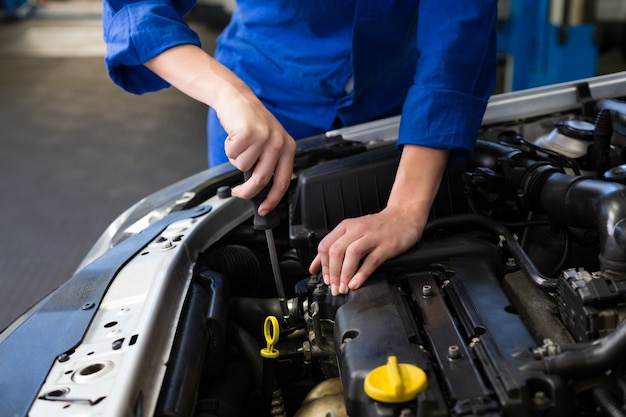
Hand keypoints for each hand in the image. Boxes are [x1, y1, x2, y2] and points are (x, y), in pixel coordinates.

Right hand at [144, 45, 295, 214]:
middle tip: (237, 192)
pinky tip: (233, 136)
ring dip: (235, 159)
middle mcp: (278, 142)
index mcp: (288, 147)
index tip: (264, 209)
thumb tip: (262, 192)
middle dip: (246, 191)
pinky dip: (228, 148)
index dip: (272, 199)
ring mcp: (264, 137)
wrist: (236, 98)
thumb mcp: (268, 142)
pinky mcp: (248, 133)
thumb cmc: (250, 122)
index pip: (283, 181)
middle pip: (261, 180)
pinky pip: (232, 155)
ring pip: (242, 167)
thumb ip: (269, 163)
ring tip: (239, 144)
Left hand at [309, 206, 423, 294]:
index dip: (322, 265)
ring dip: (345, 274)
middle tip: (334, 288)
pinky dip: (361, 274)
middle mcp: (357, 229)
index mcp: (346, 226)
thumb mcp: (353, 232)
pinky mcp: (386, 245)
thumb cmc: (377, 227)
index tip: (325, 279)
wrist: (403, 216)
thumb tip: (315, 267)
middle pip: (336, 251)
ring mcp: (371, 236)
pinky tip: (356, 283)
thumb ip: (335, 247)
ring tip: (343, 288)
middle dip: (332, 273)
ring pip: (352, 254)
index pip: (326, 245)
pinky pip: (371, 260)